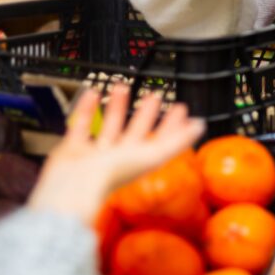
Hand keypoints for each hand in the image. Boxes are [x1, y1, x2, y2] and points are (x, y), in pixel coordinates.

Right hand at [28, 84, 203, 226]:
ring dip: (117, 107)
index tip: (180, 108)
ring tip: (122, 87)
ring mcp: (96, 154)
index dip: (172, 125)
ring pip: (110, 126)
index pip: (162, 140)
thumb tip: (200, 126)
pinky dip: (88, 109)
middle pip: (137, 132)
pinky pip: (83, 125)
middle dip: (146, 114)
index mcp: (139, 160)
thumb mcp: (152, 154)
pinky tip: (93, 93)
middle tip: (155, 96)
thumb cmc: (112, 175)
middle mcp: (119, 158)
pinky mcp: (74, 149)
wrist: (73, 187)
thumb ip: (177, 140)